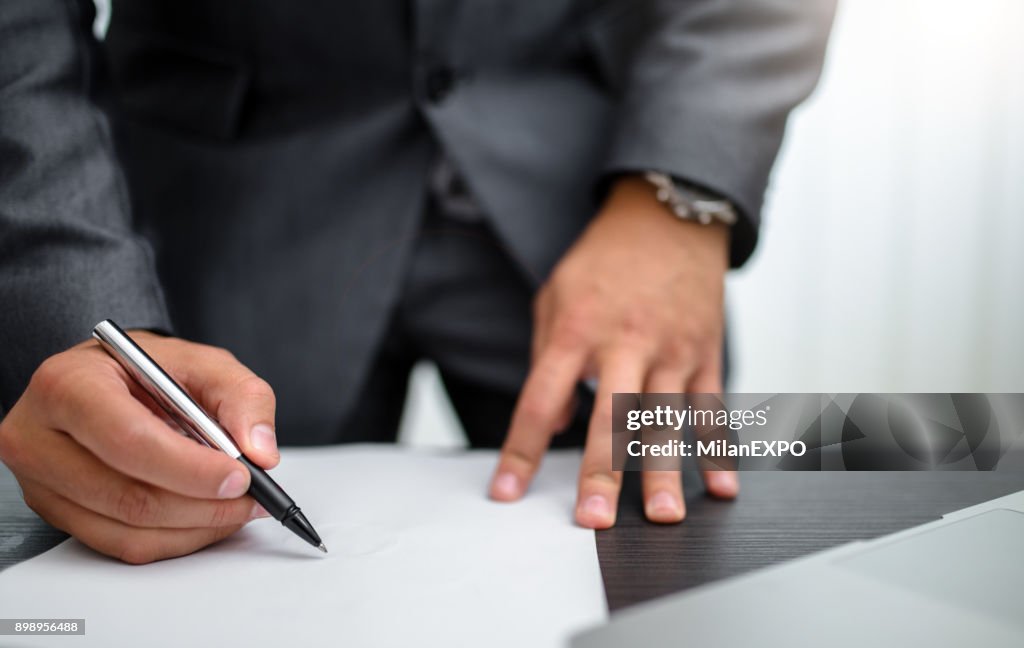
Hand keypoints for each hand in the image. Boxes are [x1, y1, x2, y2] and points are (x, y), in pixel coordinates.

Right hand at [0, 332, 279, 562]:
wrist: (107, 380)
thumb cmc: (147, 370)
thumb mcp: (202, 363)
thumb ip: (242, 397)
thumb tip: (261, 451)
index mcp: (69, 384)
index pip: (128, 440)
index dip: (189, 468)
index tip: (240, 477)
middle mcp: (40, 435)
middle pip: (127, 494)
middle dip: (202, 504)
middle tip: (251, 497)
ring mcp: (42, 480)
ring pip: (127, 529)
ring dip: (195, 527)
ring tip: (236, 507)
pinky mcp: (55, 511)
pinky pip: (120, 544)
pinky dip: (175, 539)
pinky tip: (204, 518)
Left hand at [490, 176, 738, 526]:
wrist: (666, 216)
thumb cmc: (603, 261)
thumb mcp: (554, 296)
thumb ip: (547, 358)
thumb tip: (559, 422)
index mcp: (575, 330)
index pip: (540, 399)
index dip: (521, 450)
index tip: (507, 492)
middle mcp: (624, 343)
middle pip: (610, 417)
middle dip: (601, 472)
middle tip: (593, 521)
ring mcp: (671, 350)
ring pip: (666, 420)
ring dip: (663, 473)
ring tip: (661, 517)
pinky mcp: (706, 353)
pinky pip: (711, 409)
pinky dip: (718, 452)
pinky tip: (720, 489)